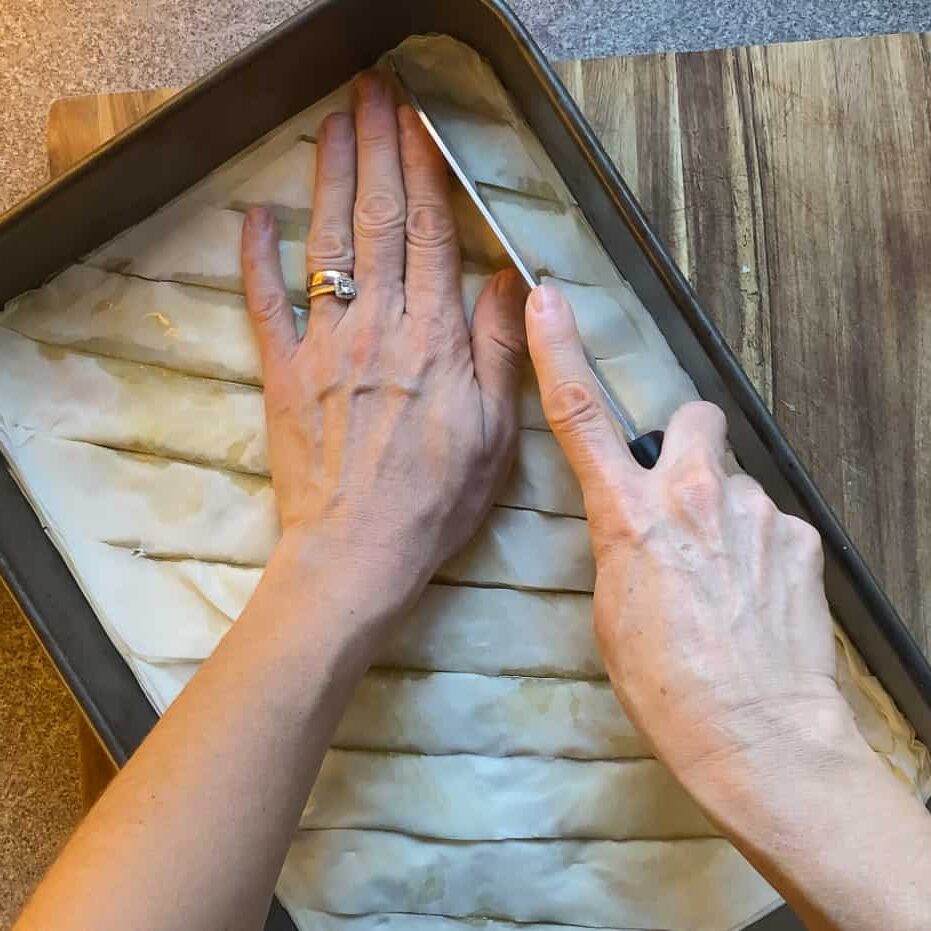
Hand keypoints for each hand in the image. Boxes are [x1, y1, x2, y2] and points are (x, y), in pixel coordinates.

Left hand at [241, 73, 526, 620]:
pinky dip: (257, 257)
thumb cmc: (435, 500)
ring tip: (332, 125)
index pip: (431, 234)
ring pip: (326, 245)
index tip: (419, 120)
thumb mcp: (496, 433)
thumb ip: (502, 351)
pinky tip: (256, 216)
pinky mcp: (284, 372)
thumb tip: (511, 279)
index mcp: (435, 340)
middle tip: (373, 92)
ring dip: (327, 179)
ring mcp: (326, 345)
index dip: (424, 171)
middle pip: (378, 220)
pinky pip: (266, 304)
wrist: (358, 552)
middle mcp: (380, 327)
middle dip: (376, 149)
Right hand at [525, 283, 849, 800]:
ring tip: (724, 579)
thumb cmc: (669, 688)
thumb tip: (637, 525)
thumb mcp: (612, 613)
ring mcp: (753, 513)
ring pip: (735, 480)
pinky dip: (763, 548)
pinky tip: (755, 596)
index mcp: (628, 518)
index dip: (560, 352)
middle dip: (687, 442)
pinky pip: (774, 522)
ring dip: (726, 512)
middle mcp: (692, 498)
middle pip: (693, 418)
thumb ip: (622, 546)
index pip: (583, 417)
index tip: (549, 302)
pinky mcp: (798, 537)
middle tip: (685, 494)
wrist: (757, 736)